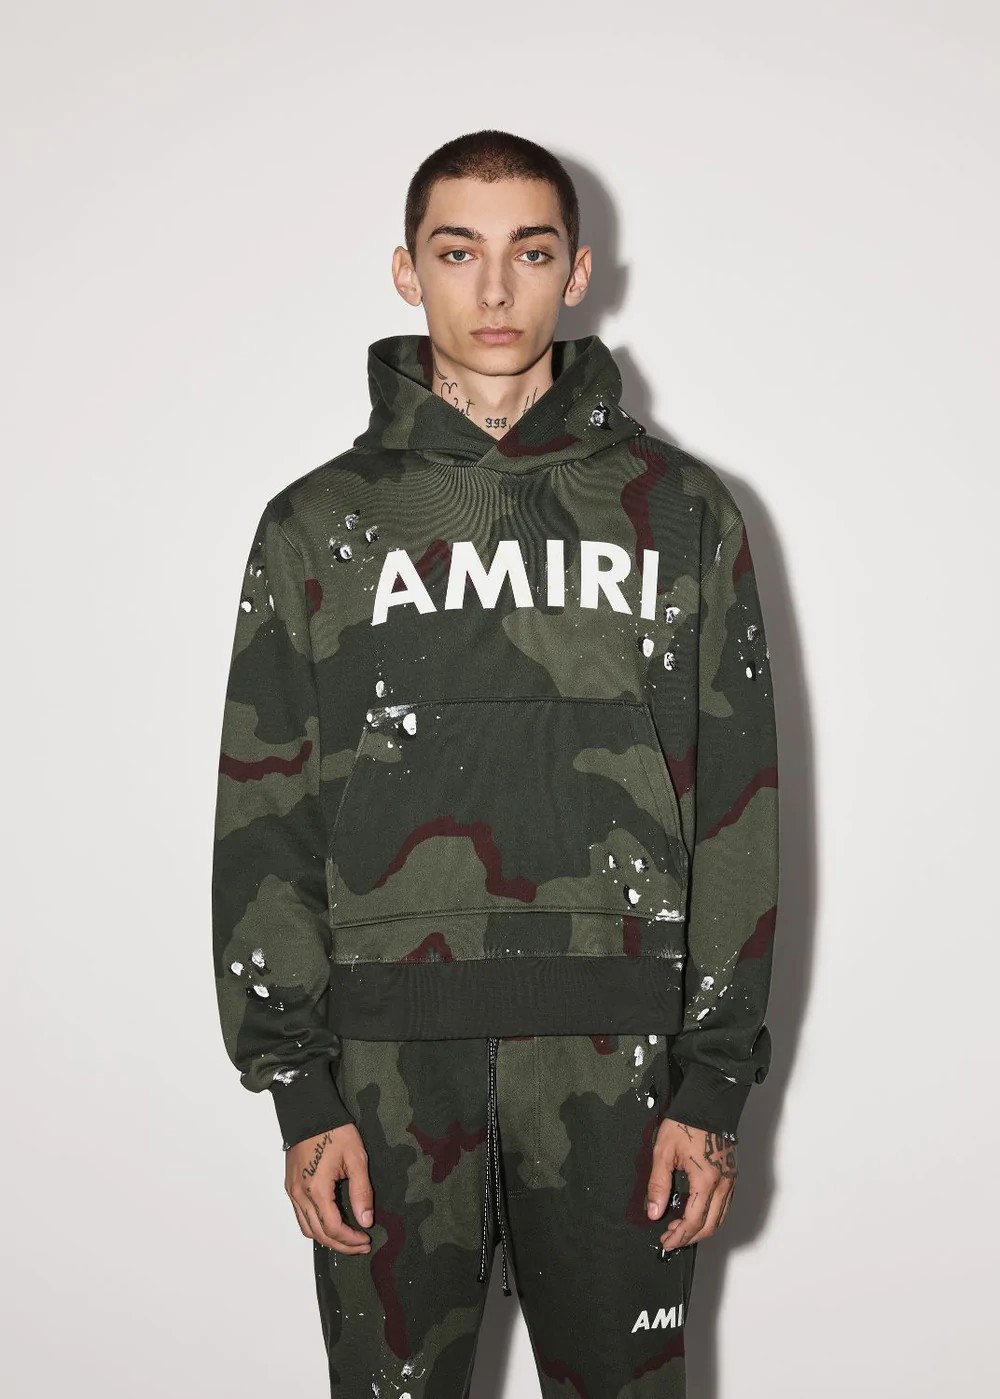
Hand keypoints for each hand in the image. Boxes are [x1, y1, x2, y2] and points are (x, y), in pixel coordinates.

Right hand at [284, 1123, 374, 1253]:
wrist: (310, 1112)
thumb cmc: (334, 1131)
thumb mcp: (356, 1159)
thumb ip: (361, 1192)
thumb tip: (366, 1220)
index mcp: (316, 1189)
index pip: (333, 1228)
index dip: (350, 1240)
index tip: (366, 1239)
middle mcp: (300, 1195)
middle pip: (319, 1234)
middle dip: (341, 1244)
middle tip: (360, 1245)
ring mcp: (292, 1191)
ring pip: (307, 1229)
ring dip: (327, 1238)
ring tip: (347, 1237)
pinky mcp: (290, 1186)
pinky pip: (300, 1216)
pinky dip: (315, 1226)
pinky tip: (330, 1222)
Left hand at [645, 1119, 737, 1249]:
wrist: (708, 1103)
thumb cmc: (686, 1123)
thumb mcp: (663, 1152)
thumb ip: (658, 1184)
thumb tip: (654, 1212)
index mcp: (706, 1180)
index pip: (694, 1221)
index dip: (679, 1236)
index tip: (665, 1242)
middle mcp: (723, 1184)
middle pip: (710, 1225)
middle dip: (689, 1237)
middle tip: (670, 1238)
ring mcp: (730, 1180)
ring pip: (719, 1218)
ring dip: (700, 1229)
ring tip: (679, 1228)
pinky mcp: (732, 1175)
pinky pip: (724, 1205)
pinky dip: (710, 1216)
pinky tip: (695, 1213)